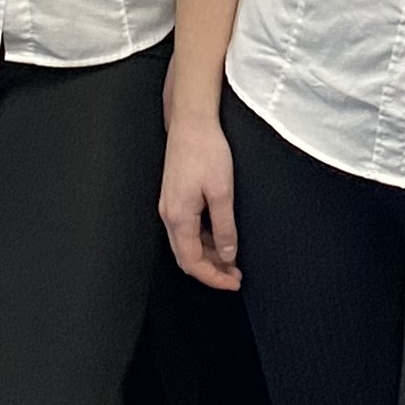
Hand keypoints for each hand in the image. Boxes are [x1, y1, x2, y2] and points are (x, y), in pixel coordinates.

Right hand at [159, 114, 241, 290]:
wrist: (191, 122)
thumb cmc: (205, 150)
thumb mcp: (222, 192)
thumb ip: (225, 227)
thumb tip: (228, 254)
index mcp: (178, 217)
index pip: (192, 262)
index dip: (213, 278)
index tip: (233, 283)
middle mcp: (169, 215)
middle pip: (186, 257)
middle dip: (211, 271)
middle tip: (235, 276)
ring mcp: (170, 206)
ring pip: (186, 244)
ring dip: (208, 255)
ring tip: (232, 259)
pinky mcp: (175, 198)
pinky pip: (187, 230)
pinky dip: (204, 240)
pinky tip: (221, 238)